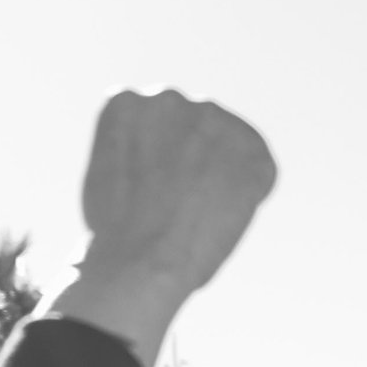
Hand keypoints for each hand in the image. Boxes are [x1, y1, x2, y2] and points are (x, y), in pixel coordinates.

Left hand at [48, 88, 275, 366]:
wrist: (143, 262)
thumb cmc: (182, 259)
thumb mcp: (226, 220)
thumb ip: (216, 178)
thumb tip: (180, 163)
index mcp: (253, 150)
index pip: (223, 155)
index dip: (199, 183)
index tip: (187, 207)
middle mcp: (219, 115)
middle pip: (189, 132)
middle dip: (171, 158)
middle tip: (153, 198)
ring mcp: (174, 104)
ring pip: (155, 119)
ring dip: (144, 145)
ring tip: (134, 189)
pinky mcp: (128, 104)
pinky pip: (119, 112)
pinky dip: (112, 139)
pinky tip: (116, 174)